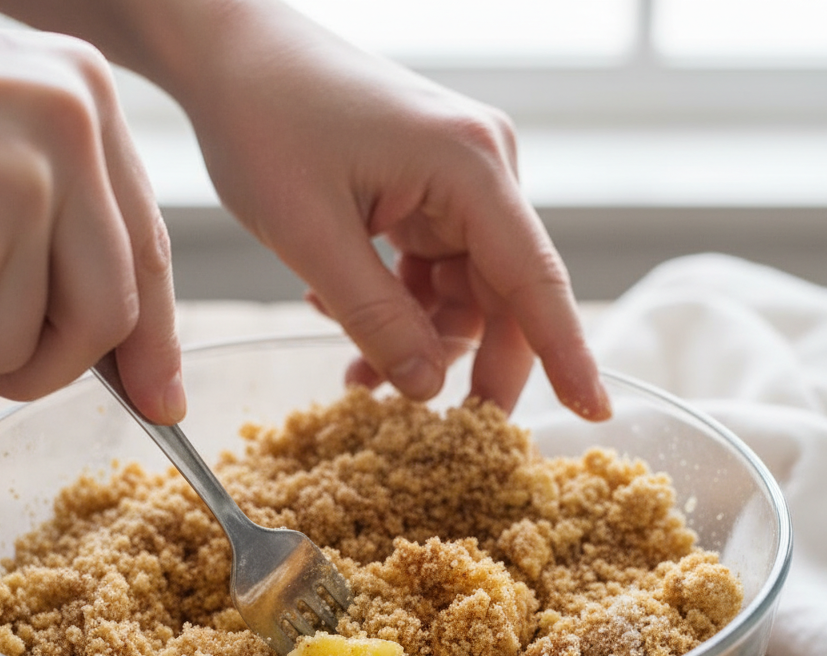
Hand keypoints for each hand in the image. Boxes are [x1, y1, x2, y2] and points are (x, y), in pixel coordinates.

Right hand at [0, 4, 182, 421]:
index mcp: (84, 95)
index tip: (159, 399)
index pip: (148, 251)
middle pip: (107, 319)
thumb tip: (127, 350)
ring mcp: (14, 187)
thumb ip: (63, 220)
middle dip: (43, 362)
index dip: (155, 342)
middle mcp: (67, 129)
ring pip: (20, 348)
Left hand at [162, 0, 608, 418]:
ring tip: (360, 373)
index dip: (566, 354)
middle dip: (473, 363)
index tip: (594, 410)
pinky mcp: (426, 191)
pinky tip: (344, 320)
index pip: (536, 279)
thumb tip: (428, 389)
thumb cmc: (265, 122)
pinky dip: (398, 309)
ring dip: (419, 340)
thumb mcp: (312, 237)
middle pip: (504, 295)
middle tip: (442, 430)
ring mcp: (455, 181)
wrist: (232, 53)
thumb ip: (376, 318)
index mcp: (470, 168)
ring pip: (464, 293)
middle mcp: (480, 171)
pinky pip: (432, 273)